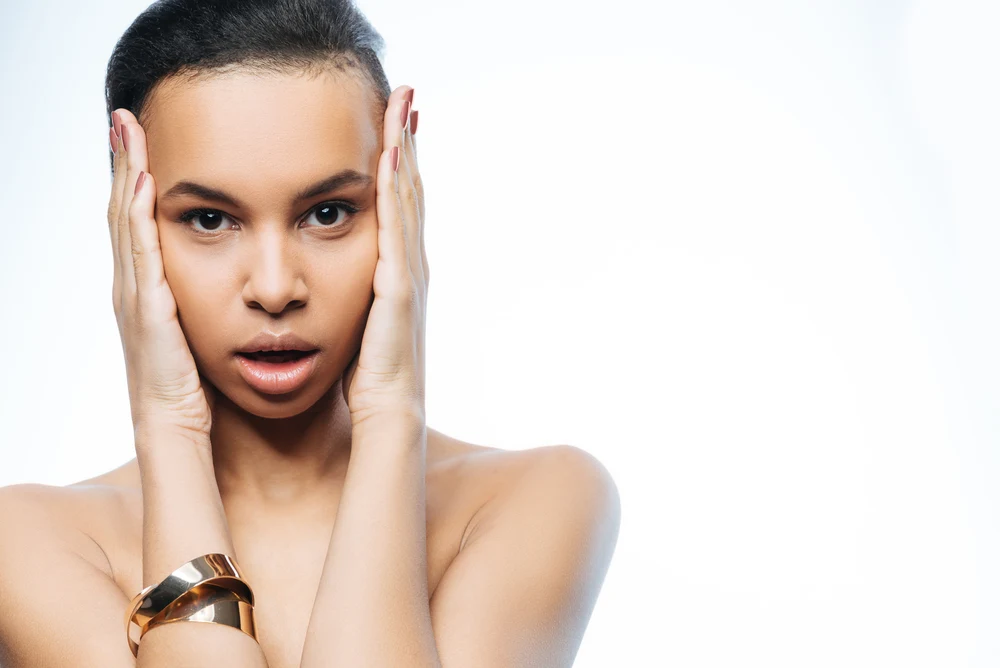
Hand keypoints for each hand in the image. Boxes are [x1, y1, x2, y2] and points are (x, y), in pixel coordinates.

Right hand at [108, 110, 215, 442]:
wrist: (179, 428)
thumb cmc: (196, 385)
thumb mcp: (200, 330)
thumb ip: (208, 300)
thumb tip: (235, 276)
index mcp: (148, 289)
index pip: (137, 222)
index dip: (135, 178)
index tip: (141, 137)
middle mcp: (133, 286)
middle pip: (122, 211)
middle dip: (122, 162)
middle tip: (124, 115)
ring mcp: (135, 297)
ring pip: (124, 223)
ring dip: (124, 174)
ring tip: (125, 130)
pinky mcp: (148, 312)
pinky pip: (141, 254)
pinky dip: (137, 216)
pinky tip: (141, 182)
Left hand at [341, 85, 427, 426]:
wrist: (387, 416)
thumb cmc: (368, 378)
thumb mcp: (359, 323)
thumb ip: (354, 293)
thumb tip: (328, 275)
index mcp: (396, 273)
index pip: (397, 207)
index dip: (397, 164)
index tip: (392, 123)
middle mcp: (408, 265)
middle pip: (409, 191)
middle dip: (407, 142)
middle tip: (405, 95)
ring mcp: (408, 274)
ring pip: (407, 199)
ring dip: (405, 151)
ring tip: (402, 106)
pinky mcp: (400, 288)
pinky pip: (397, 229)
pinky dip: (396, 190)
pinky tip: (390, 156)